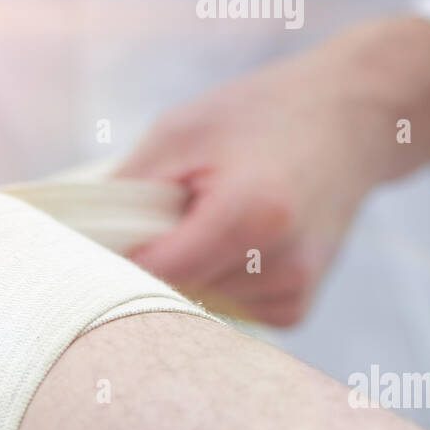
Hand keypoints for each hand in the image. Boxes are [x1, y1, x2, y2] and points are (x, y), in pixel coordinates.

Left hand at [118, 15, 429, 325]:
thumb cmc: (260, 115)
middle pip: (172, 294)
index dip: (114, 263)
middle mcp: (280, 262)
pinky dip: (218, 284)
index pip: (152, 272)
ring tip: (214, 220)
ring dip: (186, 274)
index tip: (90, 251)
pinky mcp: (297, 307)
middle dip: (152, 265)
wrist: (353, 117)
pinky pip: (228, 313)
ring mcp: (292, 290)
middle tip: (160, 221)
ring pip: (196, 307)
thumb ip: (127, 191)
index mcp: (250, 213)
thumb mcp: (181, 132)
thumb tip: (76, 245)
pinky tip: (239, 246)